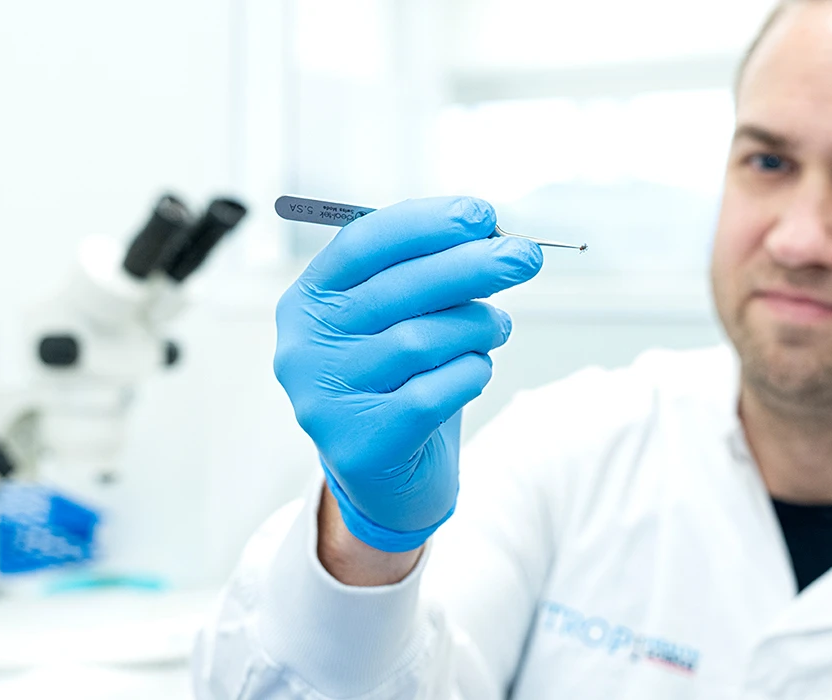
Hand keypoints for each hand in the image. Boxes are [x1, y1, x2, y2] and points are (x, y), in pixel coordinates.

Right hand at [274, 197, 542, 551]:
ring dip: (477, 326)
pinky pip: (433, 392)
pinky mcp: (359, 443)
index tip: (481, 214)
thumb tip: (495, 237)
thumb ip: (429, 275)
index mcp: (309, 300)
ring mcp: (325, 398)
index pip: (363, 244)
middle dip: (472, 265)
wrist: (386, 480)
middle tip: (526, 256)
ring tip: (497, 326)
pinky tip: (477, 370)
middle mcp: (305, 346)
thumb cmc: (400, 380)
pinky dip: (471, 373)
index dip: (426, 223)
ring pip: (421, 340)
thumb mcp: (400, 319)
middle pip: (398, 289)